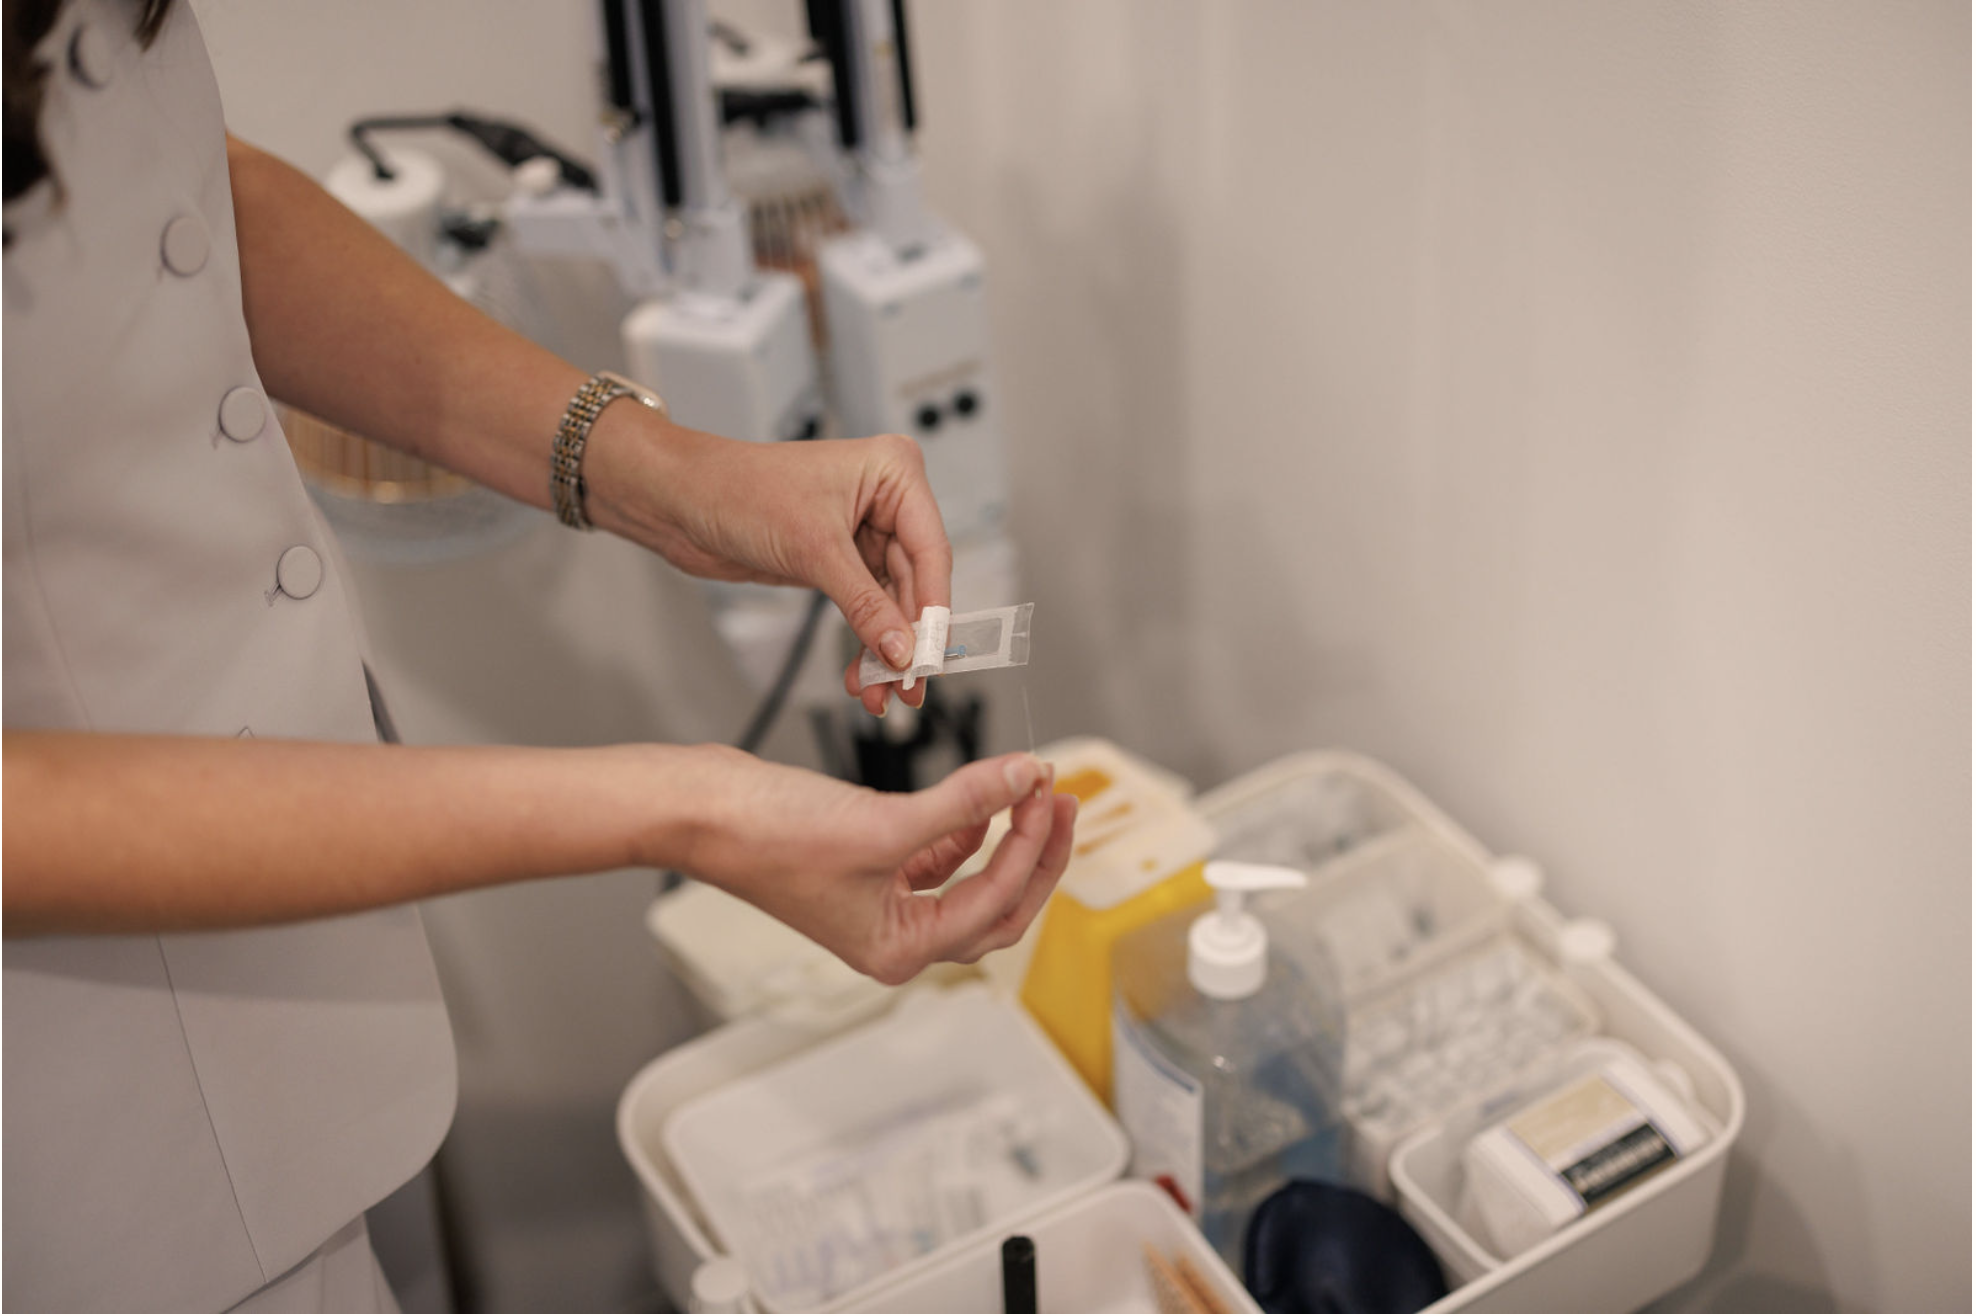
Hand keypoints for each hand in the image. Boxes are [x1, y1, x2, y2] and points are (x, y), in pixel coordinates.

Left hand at [590, 423, 949, 715]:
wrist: (681, 502)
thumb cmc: (737, 489)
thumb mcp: (813, 549)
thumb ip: (866, 605)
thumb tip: (901, 650)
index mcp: (893, 472)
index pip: (931, 550)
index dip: (932, 609)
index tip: (929, 656)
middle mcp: (886, 500)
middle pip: (916, 582)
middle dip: (907, 639)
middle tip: (906, 686)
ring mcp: (864, 531)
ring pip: (892, 603)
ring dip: (885, 650)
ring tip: (879, 692)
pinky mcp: (841, 559)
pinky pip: (868, 608)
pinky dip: (864, 642)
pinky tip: (861, 673)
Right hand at [670, 749, 1075, 984]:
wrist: (702, 809)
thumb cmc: (769, 836)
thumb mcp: (885, 821)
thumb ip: (965, 801)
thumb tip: (1026, 777)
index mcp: (898, 950)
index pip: (993, 903)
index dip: (1028, 846)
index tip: (1045, 791)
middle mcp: (894, 937)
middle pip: (995, 906)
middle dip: (1034, 854)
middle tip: (1061, 802)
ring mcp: (881, 903)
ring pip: (970, 880)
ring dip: (1004, 835)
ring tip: (1031, 786)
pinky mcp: (869, 865)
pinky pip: (937, 855)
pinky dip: (964, 827)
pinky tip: (983, 795)